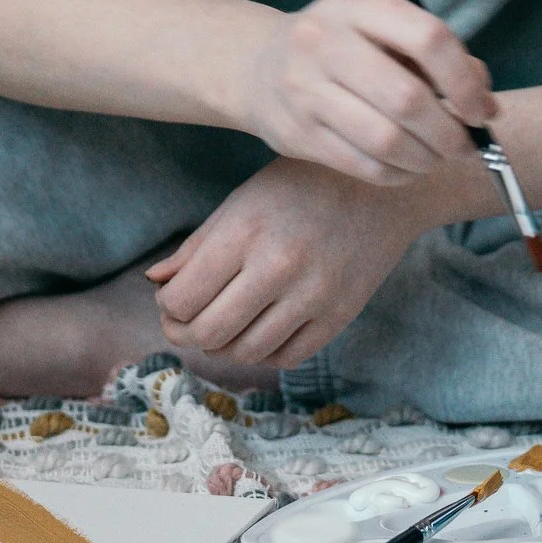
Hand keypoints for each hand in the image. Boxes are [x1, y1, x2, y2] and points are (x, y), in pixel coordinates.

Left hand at [148, 157, 436, 367]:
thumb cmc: (304, 185)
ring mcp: (314, 295)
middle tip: (189, 321)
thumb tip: (155, 283)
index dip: (167, 307)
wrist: (385, 186)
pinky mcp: (341, 315)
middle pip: (208, 333)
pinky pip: (288, 357)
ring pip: (246, 352)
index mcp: (246, 232)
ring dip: (225, 346)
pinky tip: (260, 329)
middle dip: (187, 333)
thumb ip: (198, 245)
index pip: (181, 300)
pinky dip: (265, 352)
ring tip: (225, 324)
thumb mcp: (244, 200)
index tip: (174, 297)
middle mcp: (278, 267)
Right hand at [237, 0, 495, 184]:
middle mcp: (324, 41)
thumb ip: (436, 56)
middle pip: (408, 98)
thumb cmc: (341, 46)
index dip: (465, 82)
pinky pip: (363, 165)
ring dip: (426, 159)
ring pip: (385, 140)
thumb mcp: (382, 29)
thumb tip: (485, 103)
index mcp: (357, 5)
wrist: (256, 65)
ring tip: (437, 158)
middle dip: (449, 132)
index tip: (482, 110)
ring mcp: (304, 88)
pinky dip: (397, 173)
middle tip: (465, 146)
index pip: (428, 39)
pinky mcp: (296, 133)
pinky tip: (406, 166)